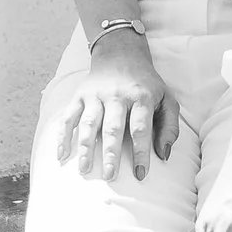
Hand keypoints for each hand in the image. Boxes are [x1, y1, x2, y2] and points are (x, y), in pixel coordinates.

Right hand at [50, 33, 175, 181]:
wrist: (121, 54)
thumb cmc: (147, 84)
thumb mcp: (167, 99)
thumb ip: (170, 126)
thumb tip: (163, 155)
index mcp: (141, 97)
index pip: (140, 128)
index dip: (141, 152)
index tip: (140, 174)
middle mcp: (117, 95)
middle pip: (112, 127)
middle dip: (111, 153)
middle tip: (110, 176)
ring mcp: (96, 94)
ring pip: (89, 123)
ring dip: (86, 147)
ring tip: (85, 170)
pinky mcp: (80, 95)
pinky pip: (69, 117)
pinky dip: (63, 136)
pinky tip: (62, 155)